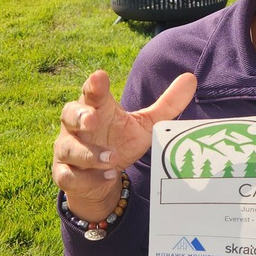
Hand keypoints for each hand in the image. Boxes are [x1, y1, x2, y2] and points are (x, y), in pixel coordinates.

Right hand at [52, 69, 196, 221]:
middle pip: (69, 114)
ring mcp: (68, 150)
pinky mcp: (65, 174)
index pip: (92, 92)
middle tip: (92, 119)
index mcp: (96, 109)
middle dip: (79, 116)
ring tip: (111, 158)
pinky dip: (87, 177)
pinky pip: (68, 176)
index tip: (100, 76)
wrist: (98, 179)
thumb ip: (167, 104)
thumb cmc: (119, 142)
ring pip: (68, 148)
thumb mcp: (145, 124)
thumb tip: (191, 78)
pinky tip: (108, 176)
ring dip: (89, 153)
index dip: (94, 85)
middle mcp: (77, 127)